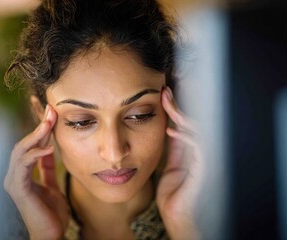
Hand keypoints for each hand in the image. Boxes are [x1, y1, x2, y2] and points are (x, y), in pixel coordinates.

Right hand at [4, 105, 68, 239]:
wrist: (51, 234)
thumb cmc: (51, 212)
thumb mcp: (51, 183)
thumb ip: (47, 167)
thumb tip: (49, 148)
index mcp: (22, 173)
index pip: (29, 145)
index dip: (39, 128)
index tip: (51, 112)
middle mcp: (14, 175)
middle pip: (23, 144)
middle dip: (38, 127)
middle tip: (51, 111)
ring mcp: (14, 181)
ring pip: (20, 151)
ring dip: (35, 135)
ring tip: (49, 123)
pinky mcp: (18, 189)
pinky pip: (24, 166)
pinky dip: (35, 154)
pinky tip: (48, 147)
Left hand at [156, 88, 202, 239]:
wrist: (177, 217)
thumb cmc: (173, 195)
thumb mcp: (170, 166)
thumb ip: (173, 149)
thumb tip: (169, 128)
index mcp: (192, 152)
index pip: (186, 124)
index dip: (175, 109)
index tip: (162, 96)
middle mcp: (201, 152)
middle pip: (193, 121)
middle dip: (178, 106)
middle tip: (164, 92)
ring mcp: (204, 159)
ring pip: (198, 129)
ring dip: (181, 115)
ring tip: (167, 103)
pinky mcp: (205, 168)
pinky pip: (199, 146)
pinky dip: (186, 136)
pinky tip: (172, 131)